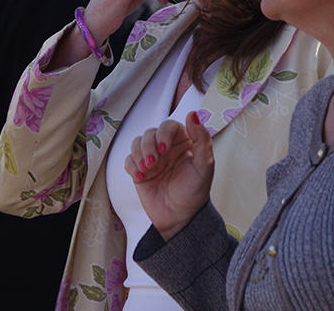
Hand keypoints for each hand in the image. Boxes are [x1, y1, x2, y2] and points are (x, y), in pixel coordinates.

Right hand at [125, 112, 214, 241]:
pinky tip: (141, 176)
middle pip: (150, 132)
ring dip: (139, 153)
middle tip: (154, 162)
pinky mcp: (140, 171)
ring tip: (147, 169)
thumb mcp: (204, 165)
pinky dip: (132, 165)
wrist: (180, 219)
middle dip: (149, 145)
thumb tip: (194, 114)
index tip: (164, 148)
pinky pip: (129, 160)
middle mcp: (166, 147)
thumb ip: (202, 139)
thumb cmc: (195, 192)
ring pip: (137, 142)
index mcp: (183, 142)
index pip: (169, 126)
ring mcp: (152, 159)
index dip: (163, 133)